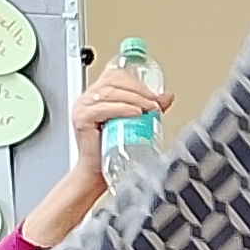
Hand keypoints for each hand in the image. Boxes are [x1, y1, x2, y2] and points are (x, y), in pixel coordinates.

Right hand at [71, 60, 161, 175]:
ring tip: (149, 108)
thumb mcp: (133, 123)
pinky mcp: (82, 119)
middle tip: (154, 103)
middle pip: (114, 81)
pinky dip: (122, 108)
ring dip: (135, 98)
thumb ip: (148, 107)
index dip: (135, 82)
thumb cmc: (111, 150)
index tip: (152, 94)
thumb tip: (167, 96)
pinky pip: (103, 108)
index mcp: (97, 96)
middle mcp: (88, 99)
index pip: (115, 76)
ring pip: (110, 92)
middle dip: (139, 90)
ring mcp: (82, 107)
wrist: (97, 173)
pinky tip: (135, 113)